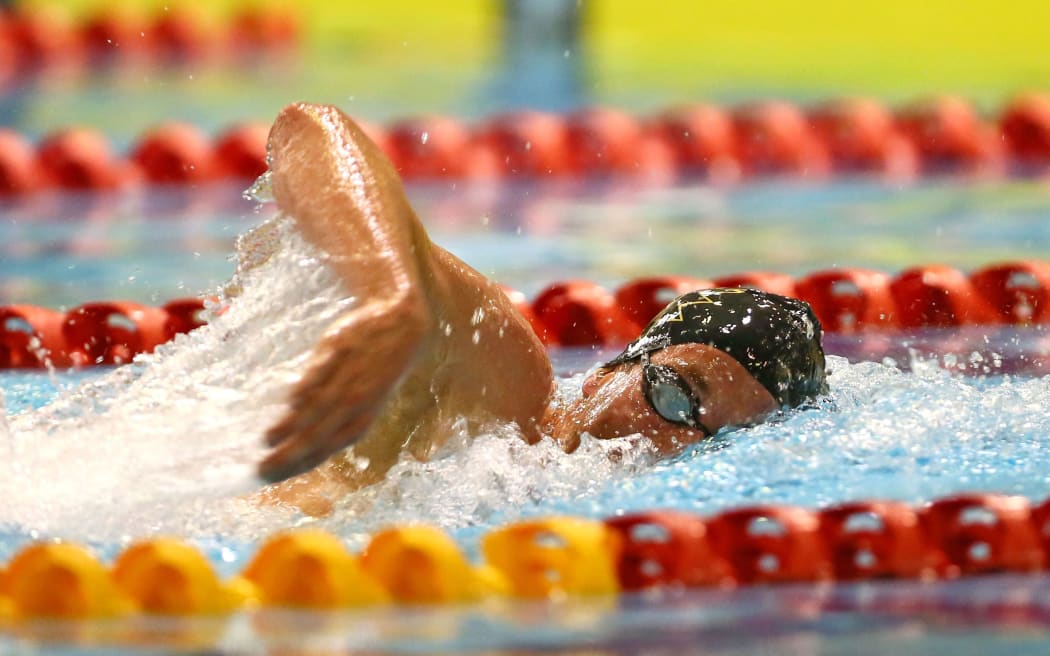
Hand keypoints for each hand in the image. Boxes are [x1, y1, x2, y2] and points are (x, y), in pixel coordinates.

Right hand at [260, 300, 427, 482]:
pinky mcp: (340, 348)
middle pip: (317, 437)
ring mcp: (348, 376)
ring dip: (292, 426)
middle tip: (262, 469)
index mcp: (361, 419)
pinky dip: (309, 387)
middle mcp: (355, 402)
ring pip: (318, 408)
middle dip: (289, 456)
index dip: (297, 466)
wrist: (401, 322)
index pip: (325, 451)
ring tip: (267, 440)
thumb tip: (298, 437)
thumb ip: (334, 418)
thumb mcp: (362, 399)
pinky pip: (322, 372)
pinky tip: (291, 403)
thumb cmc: (375, 367)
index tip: (271, 477)